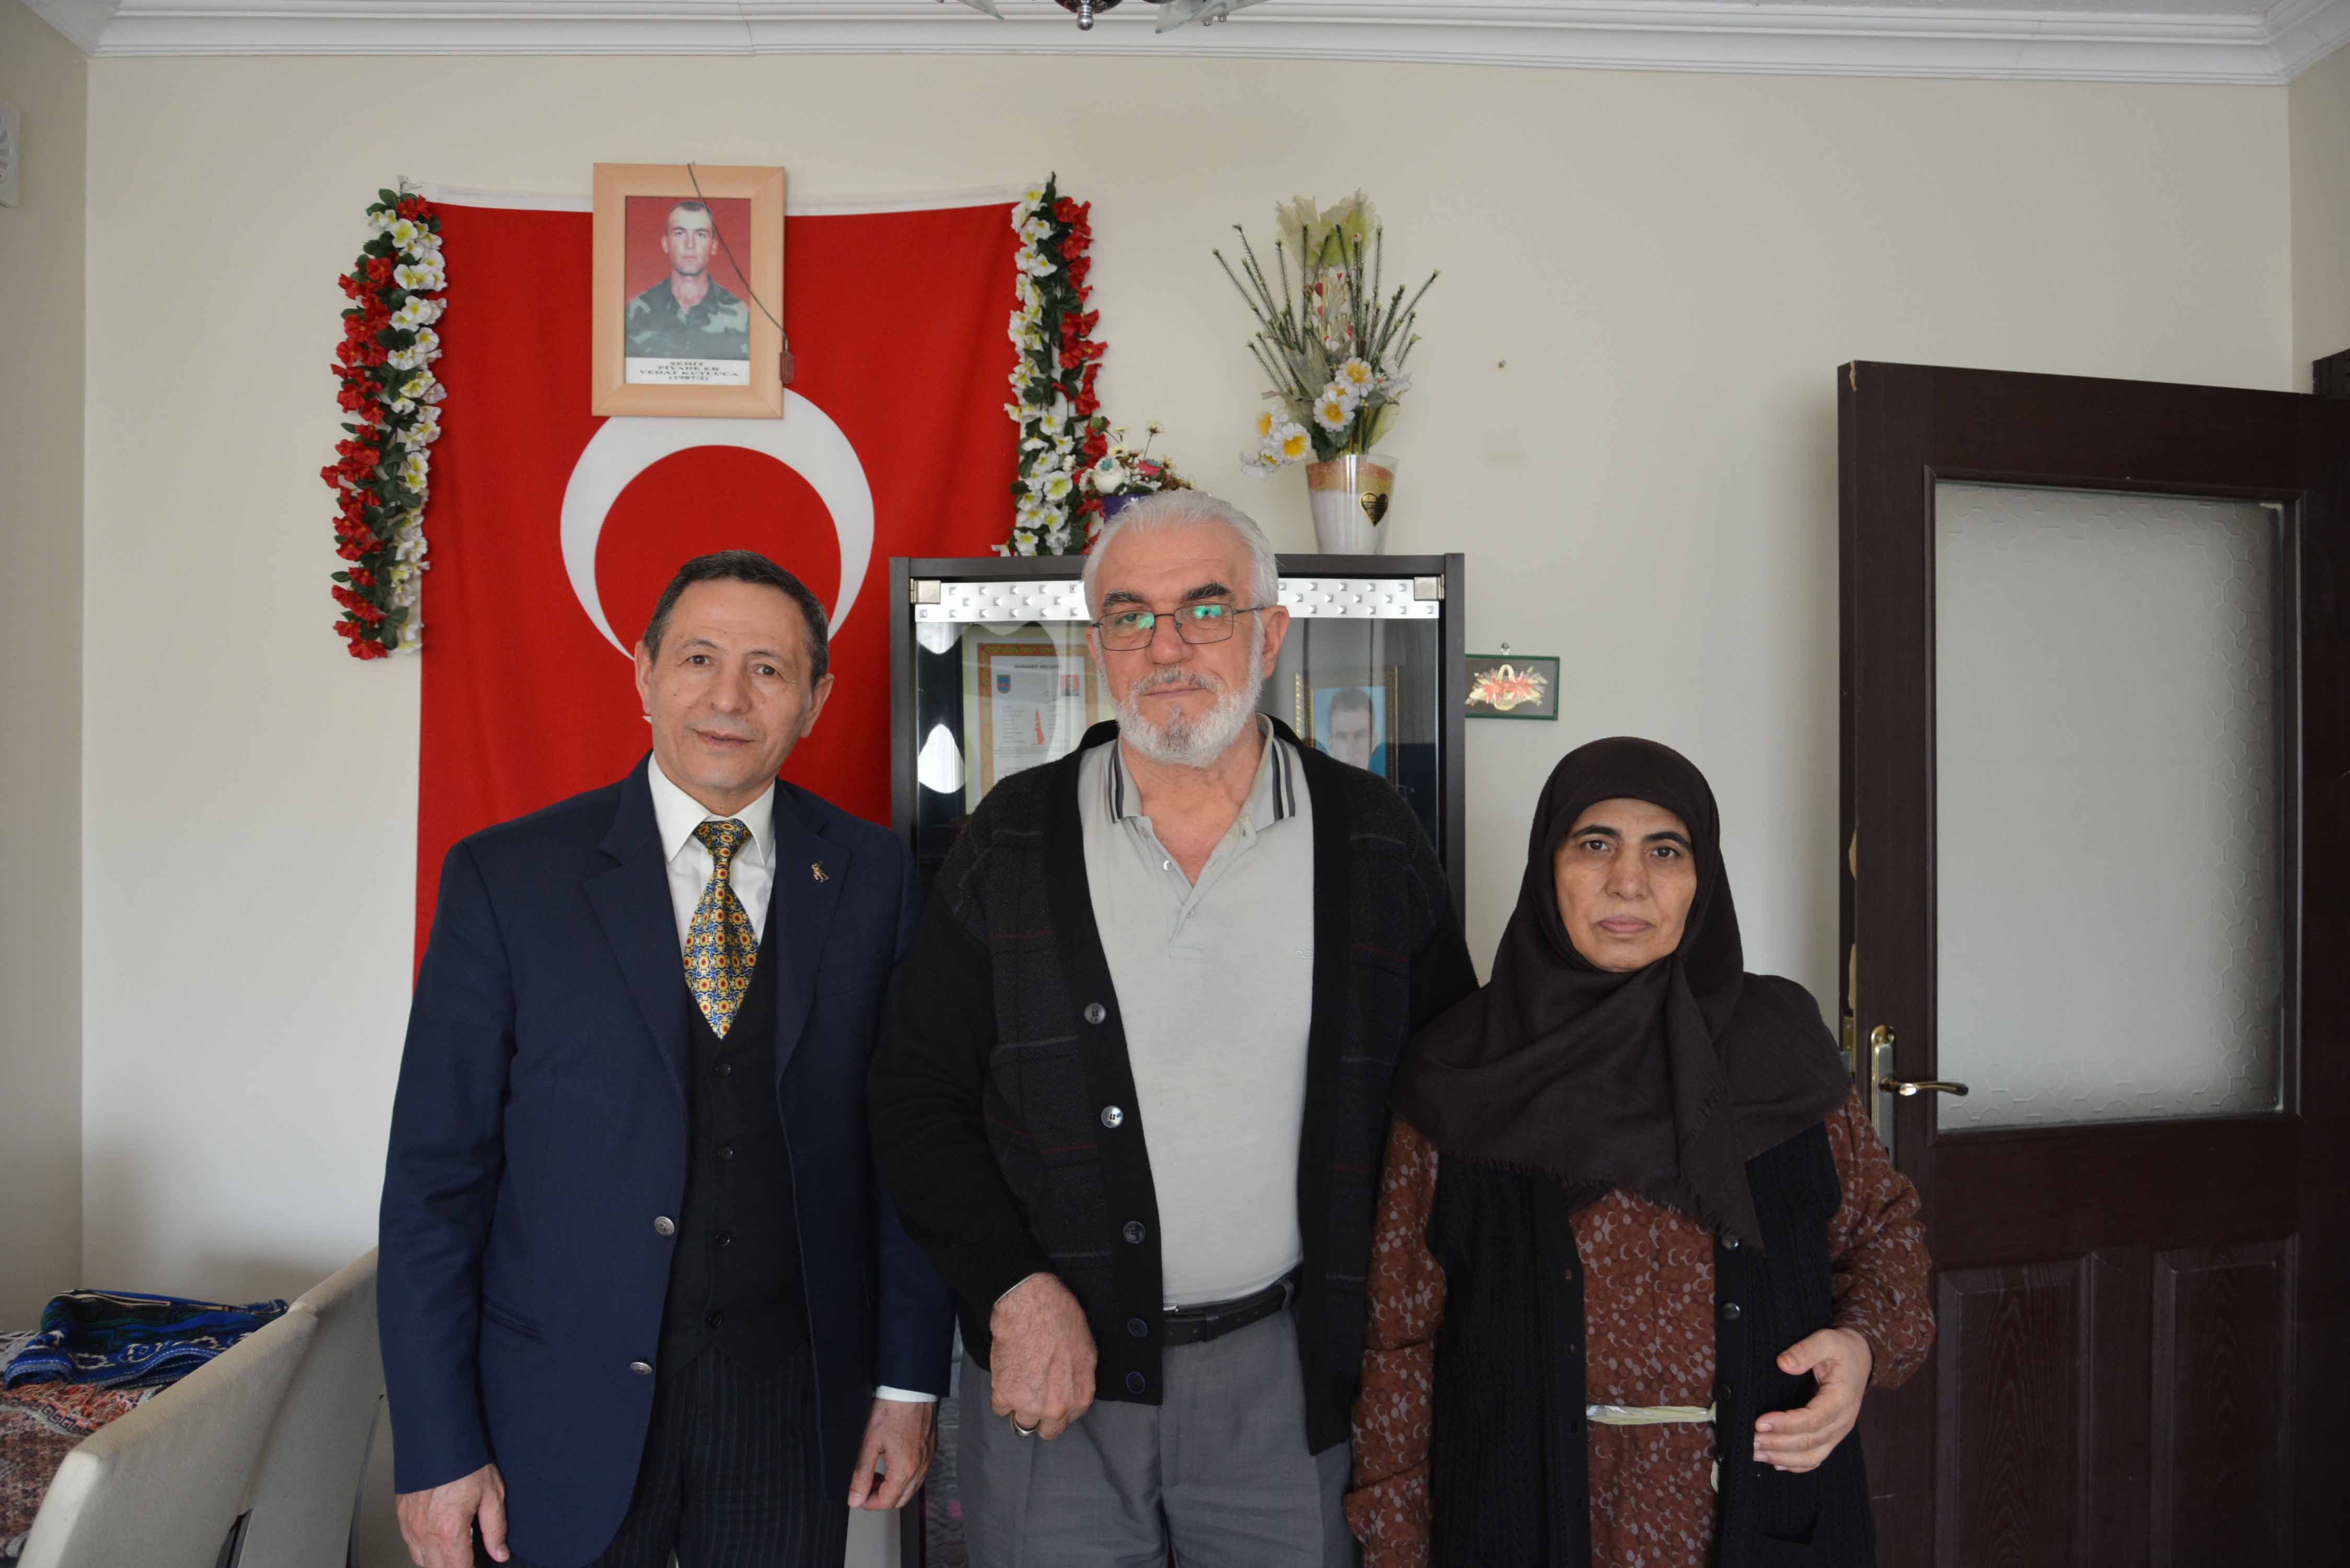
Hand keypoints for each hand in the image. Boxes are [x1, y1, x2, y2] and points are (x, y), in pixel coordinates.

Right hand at [397, 1462, 507, 1567]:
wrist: (437, 1438)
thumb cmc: (465, 1462)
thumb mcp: (492, 1494)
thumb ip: (496, 1529)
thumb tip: (500, 1553)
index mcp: (449, 1531)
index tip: (478, 1567)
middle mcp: (426, 1533)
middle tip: (469, 1561)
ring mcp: (411, 1527)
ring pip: (422, 1561)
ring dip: (439, 1563)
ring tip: (455, 1555)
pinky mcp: (402, 1517)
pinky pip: (411, 1546)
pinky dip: (424, 1551)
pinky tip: (437, 1544)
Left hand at [849, 1397, 935, 1508]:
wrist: (911, 1389)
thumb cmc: (891, 1411)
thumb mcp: (870, 1443)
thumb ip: (861, 1474)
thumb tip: (854, 1499)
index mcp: (905, 1469)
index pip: (887, 1502)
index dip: (868, 1503)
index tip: (857, 1496)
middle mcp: (920, 1468)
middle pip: (900, 1500)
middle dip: (880, 1498)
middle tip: (865, 1486)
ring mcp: (928, 1460)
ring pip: (910, 1488)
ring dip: (892, 1489)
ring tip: (876, 1473)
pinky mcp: (930, 1451)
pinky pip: (918, 1475)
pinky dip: (903, 1477)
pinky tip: (891, 1463)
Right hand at [987, 1273, 1095, 1439]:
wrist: (1030, 1307)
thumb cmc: (1061, 1320)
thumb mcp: (1086, 1351)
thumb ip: (1078, 1379)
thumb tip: (1071, 1385)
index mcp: (1080, 1397)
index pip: (1068, 1421)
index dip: (1058, 1409)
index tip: (1051, 1399)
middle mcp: (1057, 1408)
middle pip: (1046, 1431)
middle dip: (1040, 1417)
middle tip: (1034, 1396)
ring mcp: (1030, 1405)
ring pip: (1021, 1423)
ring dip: (1019, 1407)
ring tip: (1019, 1385)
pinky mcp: (1005, 1395)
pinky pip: (999, 1408)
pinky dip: (1000, 1394)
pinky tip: (1006, 1375)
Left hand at [1754, 1327, 1873, 1471]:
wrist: (1861, 1358)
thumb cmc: (1841, 1349)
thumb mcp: (1826, 1340)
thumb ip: (1806, 1350)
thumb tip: (1783, 1364)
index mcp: (1841, 1399)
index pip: (1813, 1419)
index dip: (1786, 1424)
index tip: (1760, 1422)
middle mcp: (1842, 1421)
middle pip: (1810, 1441)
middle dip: (1778, 1443)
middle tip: (1750, 1439)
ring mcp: (1838, 1431)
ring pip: (1813, 1456)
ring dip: (1783, 1457)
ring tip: (1756, 1453)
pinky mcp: (1832, 1435)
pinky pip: (1816, 1458)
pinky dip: (1796, 1464)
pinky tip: (1775, 1462)